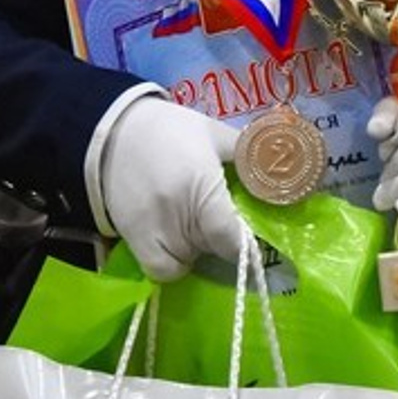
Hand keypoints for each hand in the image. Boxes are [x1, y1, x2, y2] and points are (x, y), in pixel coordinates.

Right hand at [101, 97, 240, 280]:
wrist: (112, 129)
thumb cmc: (169, 129)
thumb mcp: (214, 133)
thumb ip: (248, 154)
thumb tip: (286, 171)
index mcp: (202, 186)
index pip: (231, 237)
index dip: (244, 243)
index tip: (250, 235)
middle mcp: (177, 215)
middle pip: (211, 249)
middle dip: (220, 238)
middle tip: (220, 217)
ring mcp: (152, 230)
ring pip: (188, 261)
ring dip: (197, 249)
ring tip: (193, 223)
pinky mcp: (132, 237)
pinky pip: (160, 270)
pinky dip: (173, 263)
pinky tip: (176, 242)